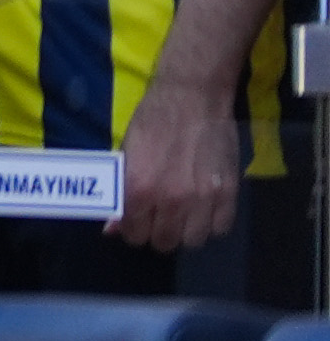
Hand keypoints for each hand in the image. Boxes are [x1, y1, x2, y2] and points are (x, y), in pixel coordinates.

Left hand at [118, 78, 241, 249]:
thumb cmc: (153, 121)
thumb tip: (112, 229)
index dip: (134, 230)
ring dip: (186, 231)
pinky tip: (204, 208)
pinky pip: (220, 228)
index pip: (135, 234)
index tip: (138, 221)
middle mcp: (171, 199)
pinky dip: (212, 223)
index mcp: (139, 188)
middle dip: (158, 233)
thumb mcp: (127, 154)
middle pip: (165, 242)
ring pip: (193, 240)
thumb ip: (121, 193)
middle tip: (160, 218)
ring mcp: (203, 199)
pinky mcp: (229, 194)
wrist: (192, 98)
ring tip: (183, 214)